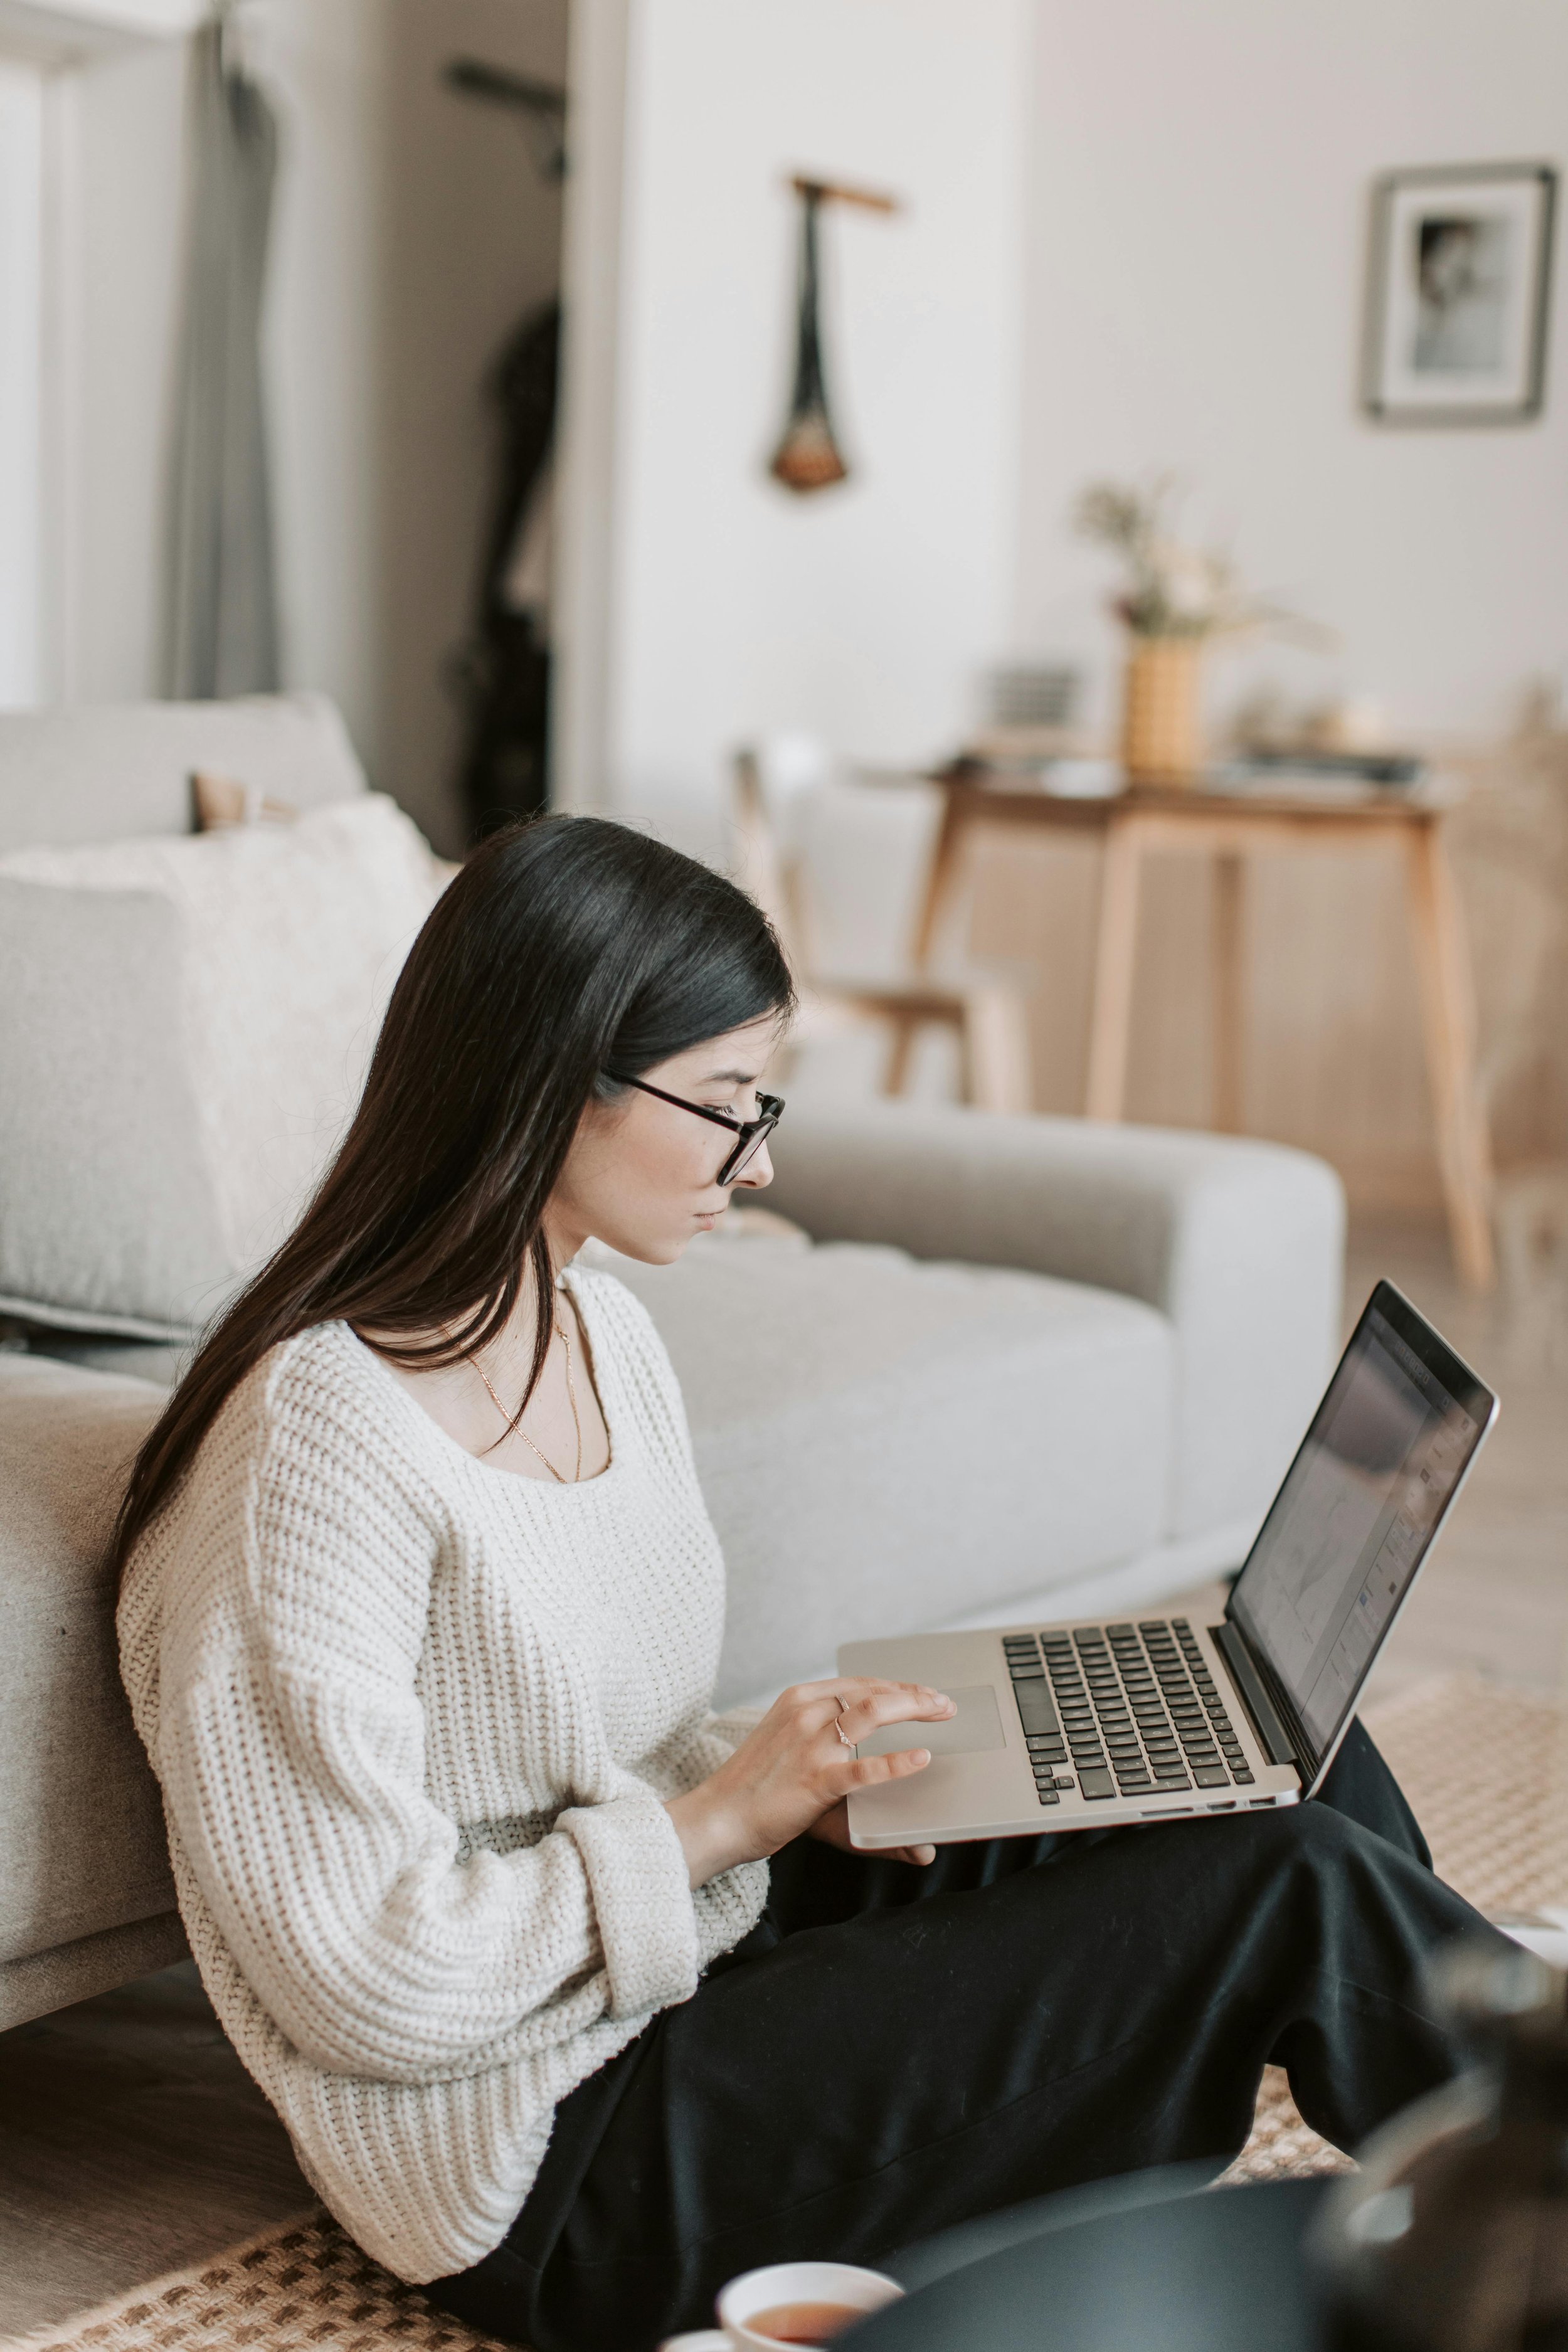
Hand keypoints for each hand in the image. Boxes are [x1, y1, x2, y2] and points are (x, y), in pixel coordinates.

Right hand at [665, 1677, 953, 1887]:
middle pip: (871, 1691)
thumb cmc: (754, 1790)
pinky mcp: (815, 1780)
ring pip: (871, 1713)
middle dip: (914, 1693)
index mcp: (797, 1701)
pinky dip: (896, 1762)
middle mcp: (805, 1713)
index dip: (895, 1685)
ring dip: (912, 1708)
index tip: (923, 1693)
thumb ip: (836, 1762)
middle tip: (944, 1703)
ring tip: (940, 1714)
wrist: (717, 1818)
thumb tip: (867, 1769)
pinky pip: (863, 1767)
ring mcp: (809, 1745)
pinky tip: (921, 1758)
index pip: (858, 1683)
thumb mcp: (793, 1760)